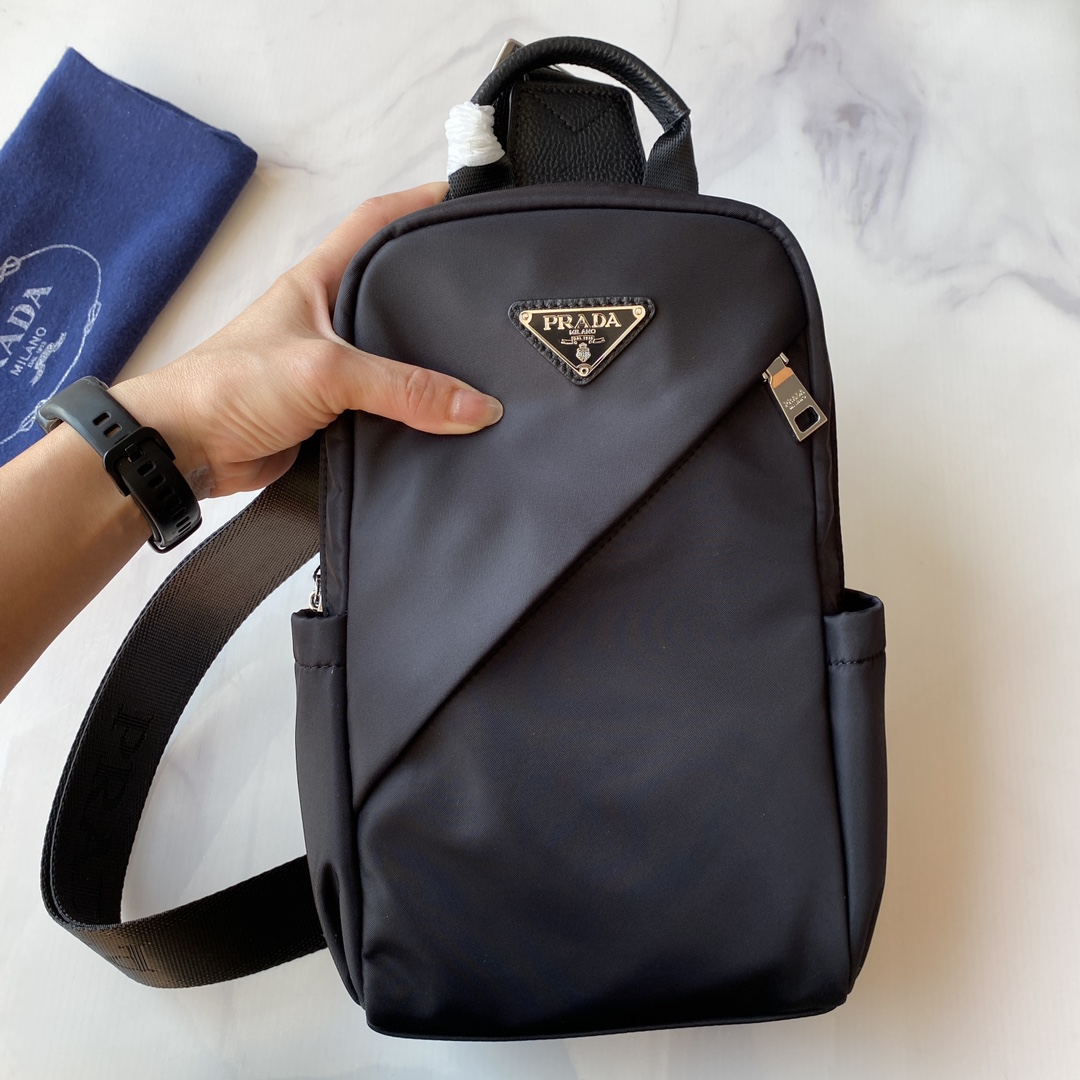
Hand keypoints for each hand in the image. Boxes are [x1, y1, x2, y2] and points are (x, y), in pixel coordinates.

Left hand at [112, 182, 501, 498]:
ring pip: (395, 356)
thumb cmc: (233, 385)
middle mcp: (329, 317)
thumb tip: (479, 407)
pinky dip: (416, 412)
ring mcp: (331, 366)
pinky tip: (449, 419)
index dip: (417, 203)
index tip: (464, 200)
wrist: (185, 450)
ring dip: (431, 363)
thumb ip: (405, 388)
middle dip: (439, 291)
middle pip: (395, 292)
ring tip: (484, 360)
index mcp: (320, 280)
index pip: (375, 221)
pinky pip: (387, 405)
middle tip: (491, 293)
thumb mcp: (326, 372)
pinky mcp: (333, 412)